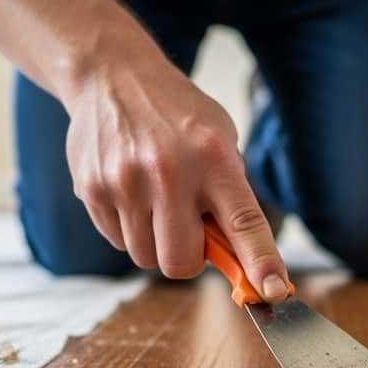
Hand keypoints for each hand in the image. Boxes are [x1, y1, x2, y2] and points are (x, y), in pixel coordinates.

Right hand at [64, 58, 289, 300]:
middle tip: (187, 230)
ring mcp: (126, 182)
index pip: (244, 223)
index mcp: (213, 158)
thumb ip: (230, 195)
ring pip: (145, 257)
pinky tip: (130, 192)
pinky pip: (117, 241)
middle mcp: (170, 172)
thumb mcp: (220, 139)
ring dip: (155, 243)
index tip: (273, 291)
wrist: (112, 76)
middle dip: (187, 258)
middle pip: (180, 262)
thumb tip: (242, 260)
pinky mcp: (93, 189)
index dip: (261, 262)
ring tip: (155, 202)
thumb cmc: (176, 115)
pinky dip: (128, 228)